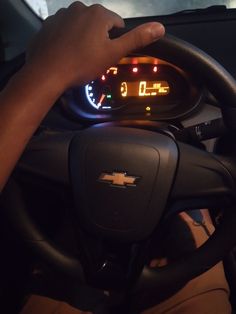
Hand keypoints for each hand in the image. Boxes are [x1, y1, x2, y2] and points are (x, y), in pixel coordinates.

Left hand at [27, 1, 164, 90]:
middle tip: (92, 59)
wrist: (47, 72)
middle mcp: (79, 7)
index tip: (107, 55)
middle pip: (97, 24)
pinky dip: (66, 40)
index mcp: (98, 13)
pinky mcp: (48, 25)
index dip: (114, 42)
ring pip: (80, 27)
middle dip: (98, 39)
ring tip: (77, 58)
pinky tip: (64, 54)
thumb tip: (160, 27)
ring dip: (82, 39)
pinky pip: (63, 31)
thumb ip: (136, 39)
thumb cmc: (82, 63)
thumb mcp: (113, 53)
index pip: (116, 24)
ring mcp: (61, 15)